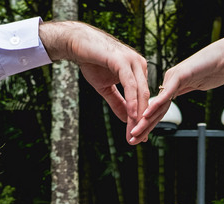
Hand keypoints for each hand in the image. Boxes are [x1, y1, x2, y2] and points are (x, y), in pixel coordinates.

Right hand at [39, 21, 149, 141]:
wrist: (77, 43)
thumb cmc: (92, 61)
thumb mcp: (106, 87)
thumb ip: (118, 103)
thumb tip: (127, 120)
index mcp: (138, 71)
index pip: (144, 98)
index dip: (142, 119)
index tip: (140, 136)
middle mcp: (140, 65)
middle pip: (146, 98)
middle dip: (142, 121)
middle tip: (139, 140)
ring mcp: (132, 61)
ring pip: (140, 93)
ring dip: (138, 115)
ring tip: (136, 132)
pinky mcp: (122, 61)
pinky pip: (130, 85)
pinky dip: (133, 101)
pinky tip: (133, 115)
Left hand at [132, 36, 223, 139]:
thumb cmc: (217, 68)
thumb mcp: (198, 83)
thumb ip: (187, 88)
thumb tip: (182, 92)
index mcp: (172, 84)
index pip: (158, 108)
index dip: (149, 123)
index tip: (141, 136)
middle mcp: (170, 80)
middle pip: (154, 108)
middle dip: (142, 126)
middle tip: (132, 140)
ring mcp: (174, 77)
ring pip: (157, 103)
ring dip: (145, 120)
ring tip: (135, 132)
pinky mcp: (181, 75)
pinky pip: (167, 93)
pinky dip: (156, 104)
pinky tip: (146, 114)